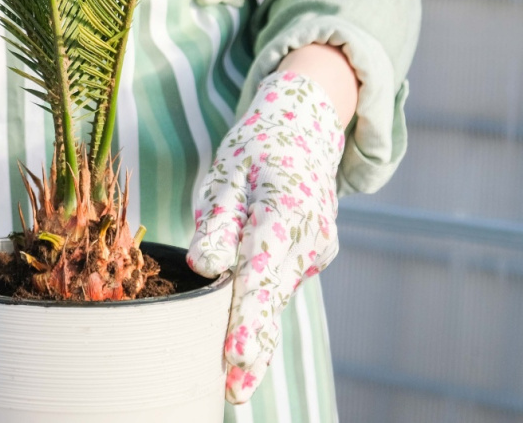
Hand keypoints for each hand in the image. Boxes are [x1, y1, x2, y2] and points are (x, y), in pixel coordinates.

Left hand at [187, 70, 344, 402]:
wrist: (308, 130)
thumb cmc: (256, 148)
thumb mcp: (227, 171)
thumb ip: (217, 221)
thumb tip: (206, 267)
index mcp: (283, 207)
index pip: (259, 270)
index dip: (246, 316)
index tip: (234, 354)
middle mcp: (308, 235)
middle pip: (271, 296)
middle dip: (254, 346)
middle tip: (234, 392)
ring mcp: (317, 249)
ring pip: (276, 296)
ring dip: (256, 333)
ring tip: (235, 383)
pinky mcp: (314, 256)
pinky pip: (280, 284)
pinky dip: (263, 306)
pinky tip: (248, 328)